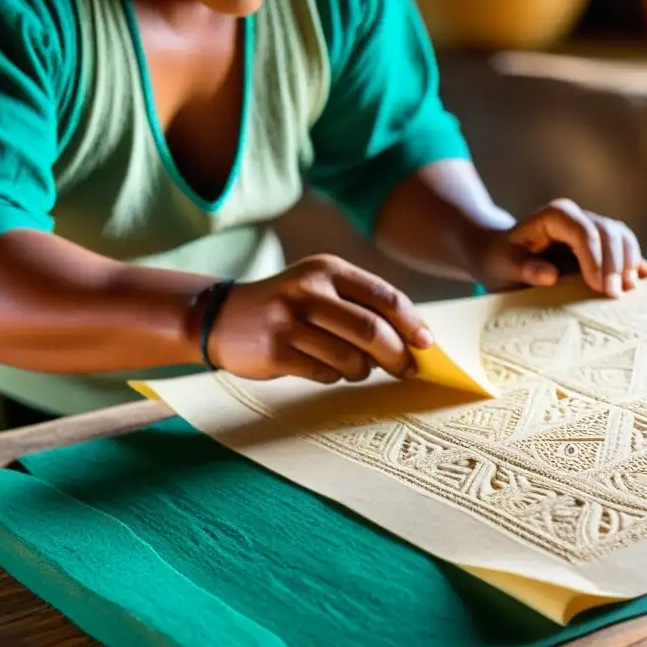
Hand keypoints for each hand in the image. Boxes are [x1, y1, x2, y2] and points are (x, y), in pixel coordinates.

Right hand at [206, 255, 432, 383]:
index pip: (384, 296)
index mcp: (328, 269)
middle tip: (406, 370)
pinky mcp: (275, 351)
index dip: (412, 323)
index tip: (426, 344)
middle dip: (397, 355)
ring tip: (358, 368)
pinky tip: (328, 369)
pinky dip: (335, 376)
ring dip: (363, 370)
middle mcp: (308, 290)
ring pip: (351, 358)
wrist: (220, 316)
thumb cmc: (287, 306)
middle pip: (372, 330)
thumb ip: (361, 304)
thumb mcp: (320, 287)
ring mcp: (289, 320)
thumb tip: (412, 338)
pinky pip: (324, 373)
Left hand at [475, 199, 646, 296]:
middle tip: (615, 295)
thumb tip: (550, 275)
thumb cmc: (502, 261)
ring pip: (622, 236)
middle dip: (616, 263)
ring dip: (629, 262)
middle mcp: (577, 216)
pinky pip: (624, 247)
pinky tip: (643, 278)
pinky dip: (634, 262)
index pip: (584, 232)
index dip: (595, 258)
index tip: (598, 286)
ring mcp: (592, 228)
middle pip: (609, 231)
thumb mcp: (503, 266)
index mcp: (555, 215)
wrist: (503, 257)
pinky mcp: (600, 244)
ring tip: (628, 290)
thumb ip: (523, 268)